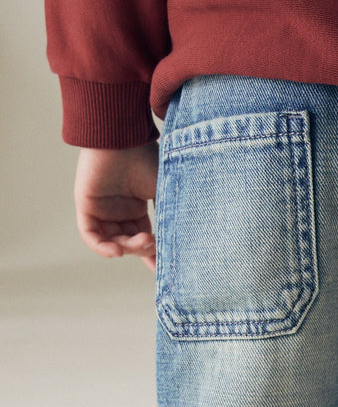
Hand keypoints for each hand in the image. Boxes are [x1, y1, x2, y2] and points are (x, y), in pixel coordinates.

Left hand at [74, 142, 159, 270]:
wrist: (124, 135)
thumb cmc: (147, 157)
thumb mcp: (165, 191)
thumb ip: (170, 215)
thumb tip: (183, 241)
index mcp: (136, 205)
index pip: (143, 237)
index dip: (152, 255)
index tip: (163, 271)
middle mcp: (118, 209)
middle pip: (129, 242)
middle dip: (142, 249)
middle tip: (153, 244)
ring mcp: (101, 208)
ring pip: (112, 241)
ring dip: (127, 248)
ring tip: (141, 242)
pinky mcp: (86, 204)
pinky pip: (90, 234)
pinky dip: (102, 247)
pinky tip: (117, 251)